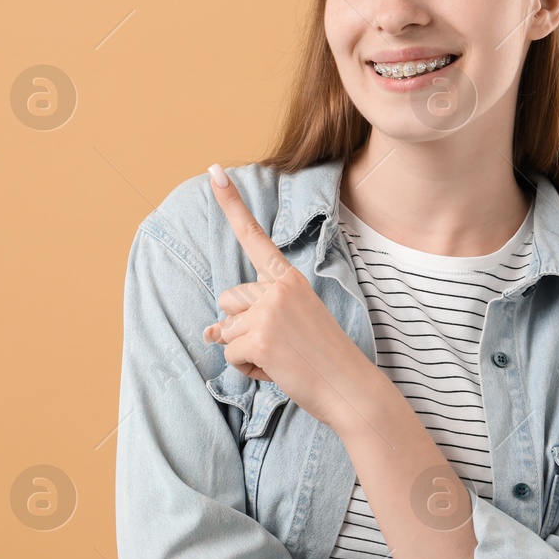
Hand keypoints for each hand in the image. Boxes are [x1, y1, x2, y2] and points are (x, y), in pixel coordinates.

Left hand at [201, 164, 368, 429]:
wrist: (350, 388)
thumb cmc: (323, 359)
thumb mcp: (291, 325)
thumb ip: (253, 318)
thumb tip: (208, 332)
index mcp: (289, 278)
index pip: (254, 237)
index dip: (230, 203)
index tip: (213, 170)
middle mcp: (278, 288)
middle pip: (229, 300)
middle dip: (241, 327)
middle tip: (281, 344)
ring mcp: (268, 311)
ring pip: (225, 331)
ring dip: (245, 351)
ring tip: (281, 359)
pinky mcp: (259, 338)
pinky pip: (230, 354)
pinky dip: (247, 370)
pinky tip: (277, 370)